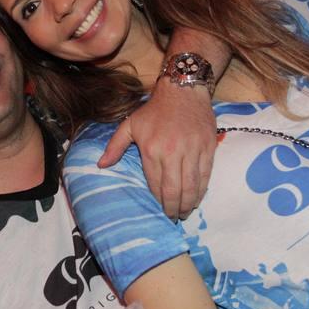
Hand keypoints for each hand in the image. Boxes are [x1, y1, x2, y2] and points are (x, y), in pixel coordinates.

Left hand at [99, 81, 215, 218]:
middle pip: (175, 191)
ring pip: (192, 186)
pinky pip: (206, 175)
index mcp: (152, 150)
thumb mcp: (130, 124)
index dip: (158, 201)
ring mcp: (193, 151)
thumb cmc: (154, 110)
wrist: (183, 91)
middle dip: (173, 209)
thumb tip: (101, 165)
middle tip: (173, 217)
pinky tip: (196, 198)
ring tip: (185, 213)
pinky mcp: (208, 148)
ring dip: (188, 204)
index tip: (159, 211)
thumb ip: (115, 146)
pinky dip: (202, 190)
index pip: (156, 184)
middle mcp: (173, 153)